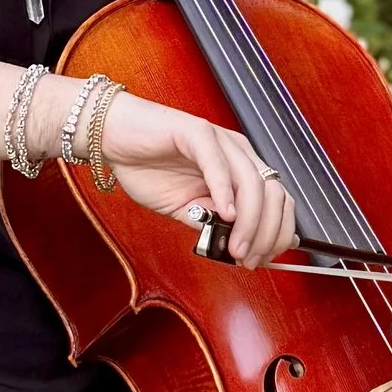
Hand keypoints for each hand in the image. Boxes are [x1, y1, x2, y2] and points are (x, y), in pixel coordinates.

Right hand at [100, 92, 295, 267]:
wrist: (114, 139)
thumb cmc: (148, 168)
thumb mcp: (185, 209)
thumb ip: (210, 224)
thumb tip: (234, 249)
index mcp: (241, 169)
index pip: (277, 201)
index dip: (277, 234)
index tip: (263, 259)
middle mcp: (237, 153)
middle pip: (273, 194)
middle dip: (267, 234)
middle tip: (250, 259)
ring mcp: (220, 141)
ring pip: (252, 182)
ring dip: (249, 222)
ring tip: (237, 247)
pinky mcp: (196, 132)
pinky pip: (218, 163)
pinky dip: (225, 191)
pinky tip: (224, 213)